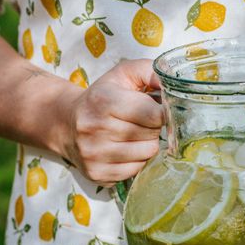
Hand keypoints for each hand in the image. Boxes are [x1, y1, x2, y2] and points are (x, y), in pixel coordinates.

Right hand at [64, 59, 162, 185]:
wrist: (67, 122)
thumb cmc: (104, 95)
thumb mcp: (124, 73)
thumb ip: (152, 71)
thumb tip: (177, 85)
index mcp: (103, 99)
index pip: (153, 115)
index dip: (160, 112)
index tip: (154, 108)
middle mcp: (93, 127)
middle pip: (152, 135)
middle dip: (153, 127)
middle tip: (141, 121)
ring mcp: (93, 154)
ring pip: (147, 154)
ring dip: (147, 144)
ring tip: (133, 134)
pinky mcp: (96, 173)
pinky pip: (136, 170)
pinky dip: (136, 160)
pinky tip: (125, 148)